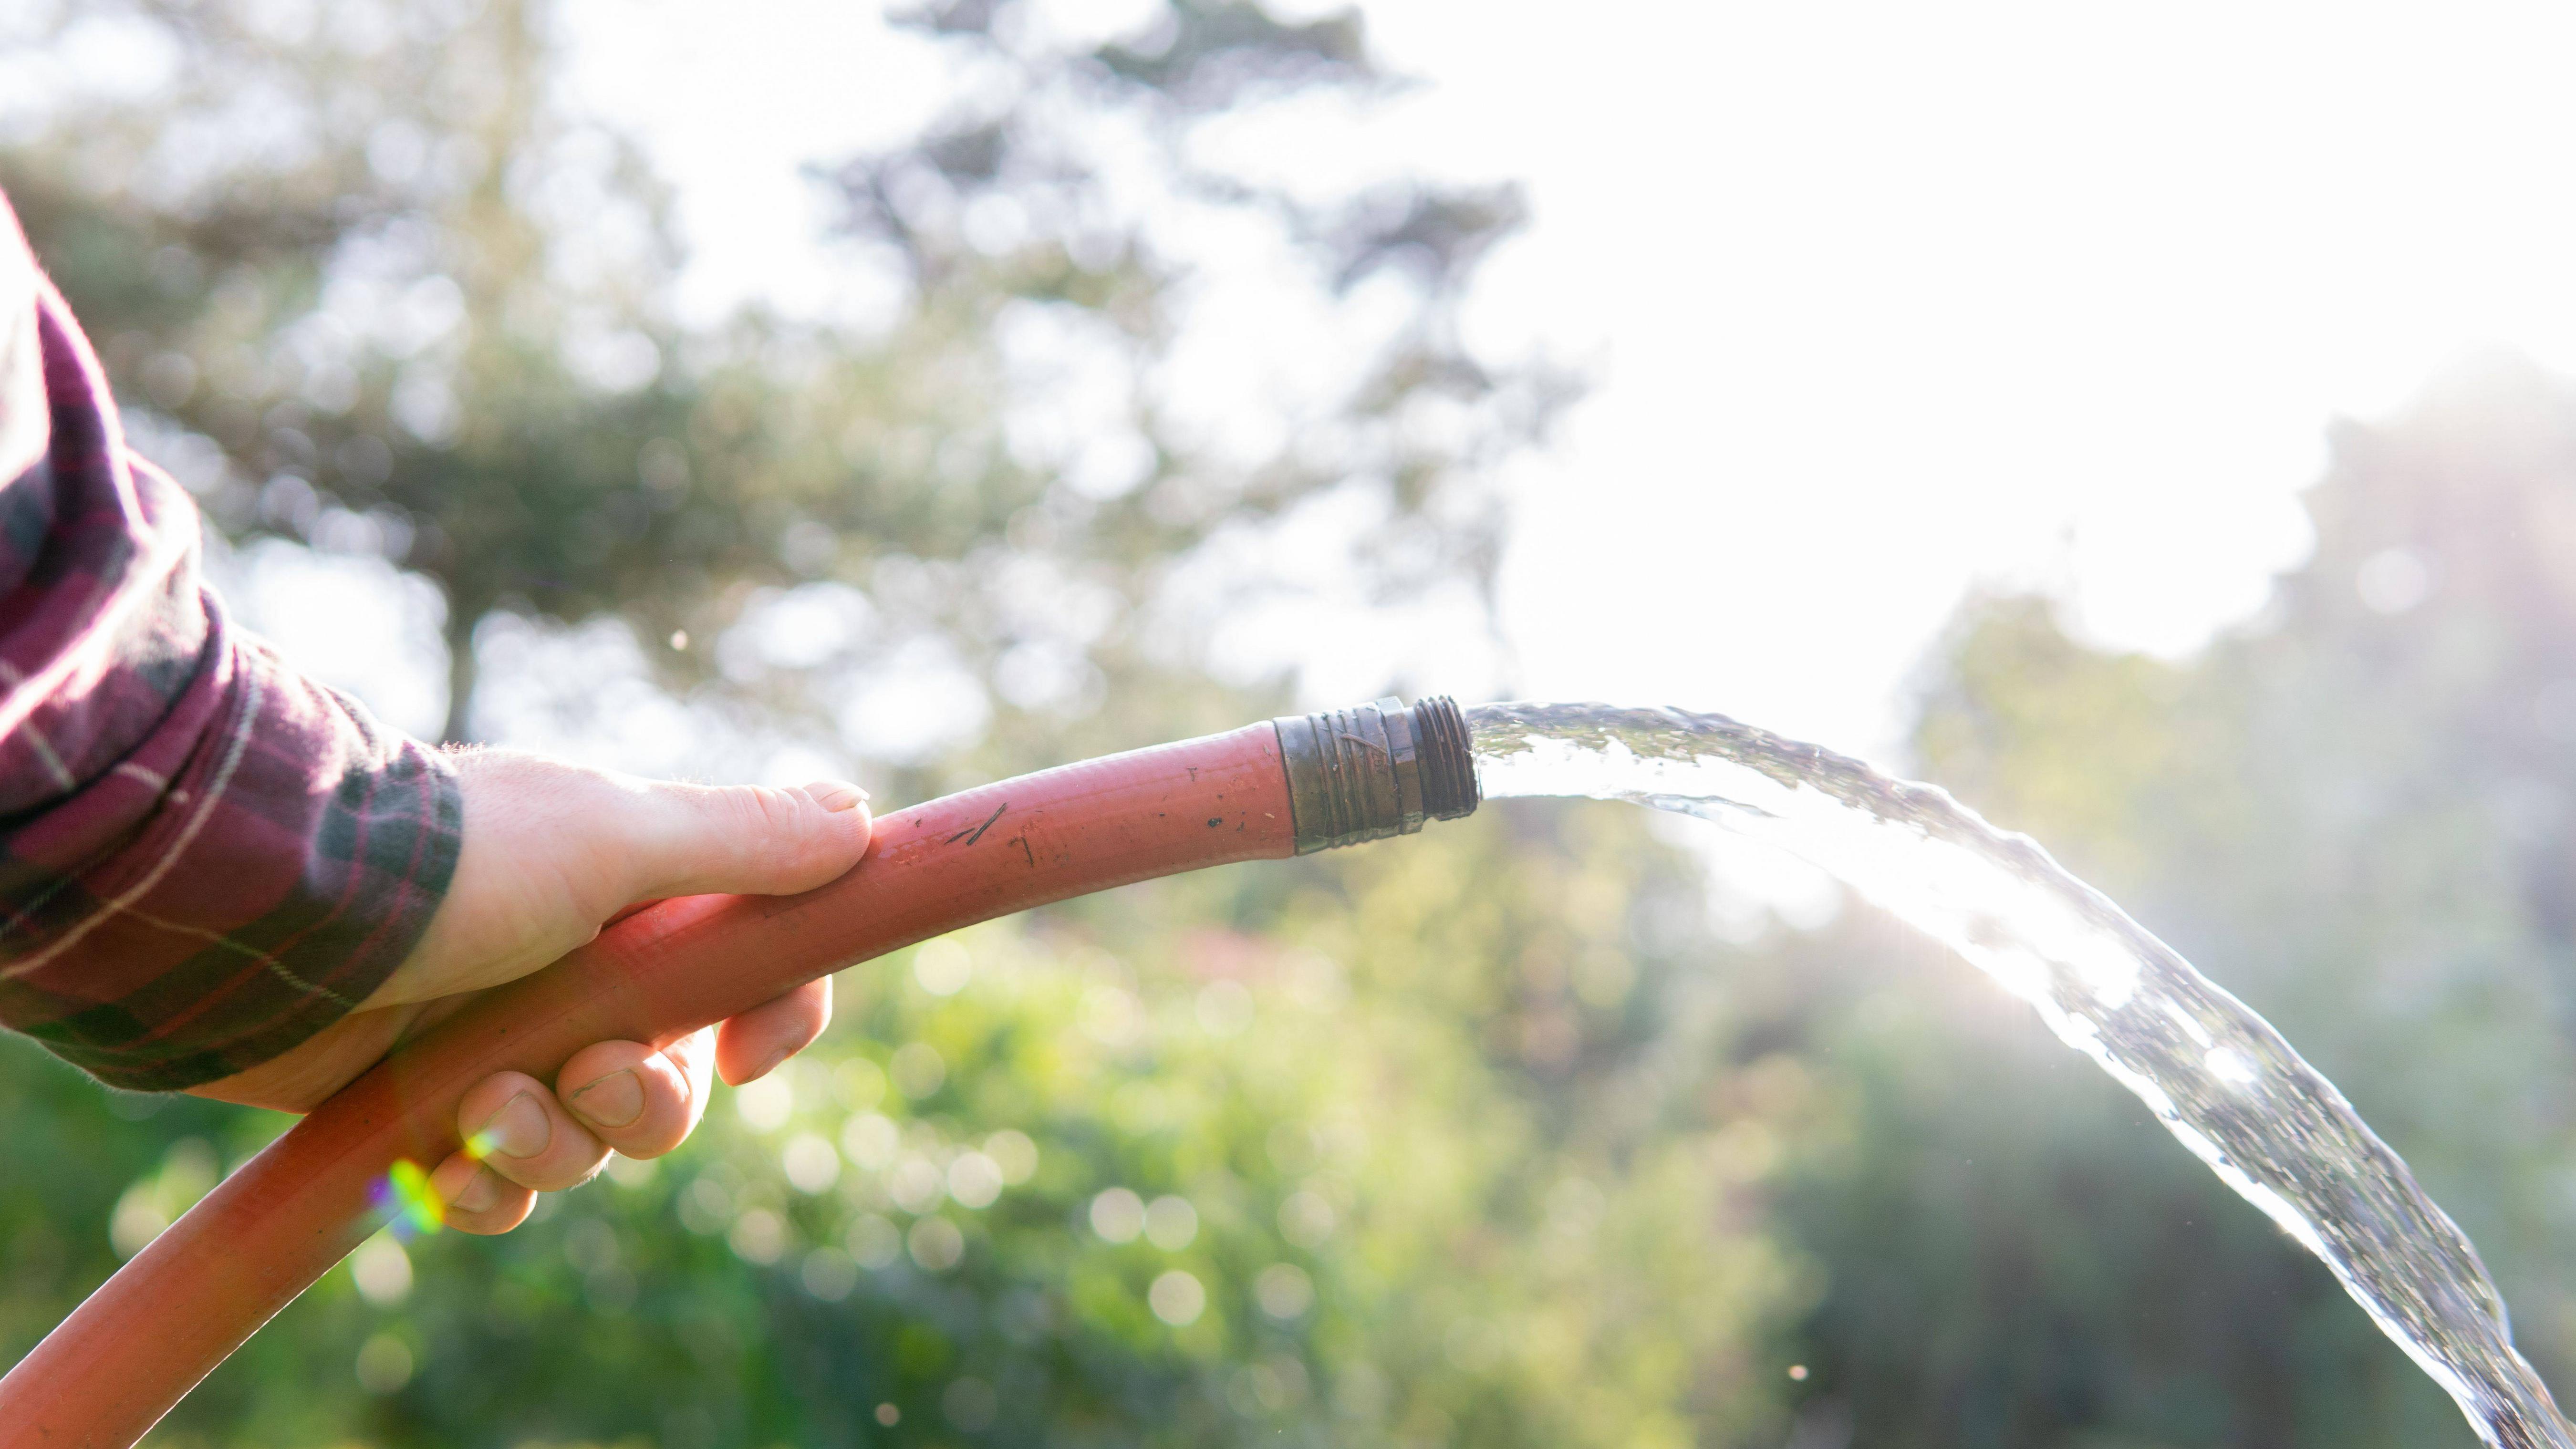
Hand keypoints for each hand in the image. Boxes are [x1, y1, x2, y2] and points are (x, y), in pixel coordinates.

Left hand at [190, 749, 872, 1233]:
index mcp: (636, 903)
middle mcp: (579, 974)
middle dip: (643, 1099)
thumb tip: (858, 821)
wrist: (267, 915)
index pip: (755, 967)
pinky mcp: (427, 1108)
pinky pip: (499, 1190)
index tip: (748, 1055)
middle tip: (591, 1072)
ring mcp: (501, 1043)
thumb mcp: (614, 832)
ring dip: (551, 1141)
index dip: (775, 1016)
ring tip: (485, 1105)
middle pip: (674, 1083)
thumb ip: (740, 838)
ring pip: (587, 1145)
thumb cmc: (449, 861)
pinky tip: (444, 1158)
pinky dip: (482, 1185)